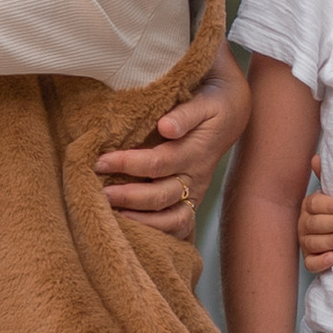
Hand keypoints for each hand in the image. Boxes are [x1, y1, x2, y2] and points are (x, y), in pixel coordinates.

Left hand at [100, 50, 250, 239]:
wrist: (233, 112)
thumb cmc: (211, 102)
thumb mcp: (205, 100)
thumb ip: (186, 113)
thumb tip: (166, 127)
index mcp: (197, 152)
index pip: (159, 163)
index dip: (128, 164)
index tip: (100, 160)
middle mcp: (195, 177)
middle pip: (161, 196)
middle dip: (128, 196)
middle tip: (99, 192)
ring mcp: (193, 193)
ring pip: (171, 219)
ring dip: (140, 220)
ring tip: (112, 215)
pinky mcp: (190, 202)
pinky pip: (177, 227)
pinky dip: (156, 232)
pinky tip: (131, 229)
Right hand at [297, 165, 332, 275]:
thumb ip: (328, 177)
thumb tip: (316, 158)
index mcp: (311, 206)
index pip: (313, 204)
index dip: (327, 205)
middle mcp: (305, 224)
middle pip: (312, 224)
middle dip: (329, 224)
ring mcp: (307, 243)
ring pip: (311, 243)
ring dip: (327, 241)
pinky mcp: (312, 260)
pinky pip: (311, 264)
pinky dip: (321, 262)